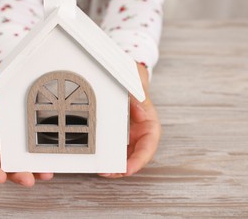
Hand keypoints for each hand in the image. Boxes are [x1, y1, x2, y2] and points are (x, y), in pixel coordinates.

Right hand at [0, 63, 53, 186]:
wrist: (13, 85)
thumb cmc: (0, 86)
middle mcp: (0, 140)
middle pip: (4, 163)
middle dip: (14, 174)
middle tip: (27, 181)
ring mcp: (15, 143)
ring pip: (21, 163)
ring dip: (32, 172)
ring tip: (45, 175)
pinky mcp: (29, 142)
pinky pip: (34, 155)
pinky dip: (42, 162)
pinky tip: (52, 166)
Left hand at [99, 63, 161, 177]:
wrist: (124, 74)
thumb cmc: (133, 79)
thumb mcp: (136, 82)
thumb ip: (138, 97)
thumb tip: (141, 113)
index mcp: (149, 123)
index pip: (148, 146)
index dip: (139, 160)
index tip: (128, 169)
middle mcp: (140, 131)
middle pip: (135, 156)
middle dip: (122, 168)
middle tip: (107, 173)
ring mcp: (129, 133)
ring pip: (124, 155)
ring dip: (114, 165)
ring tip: (101, 170)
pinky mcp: (117, 132)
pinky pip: (113, 147)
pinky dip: (107, 154)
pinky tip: (97, 159)